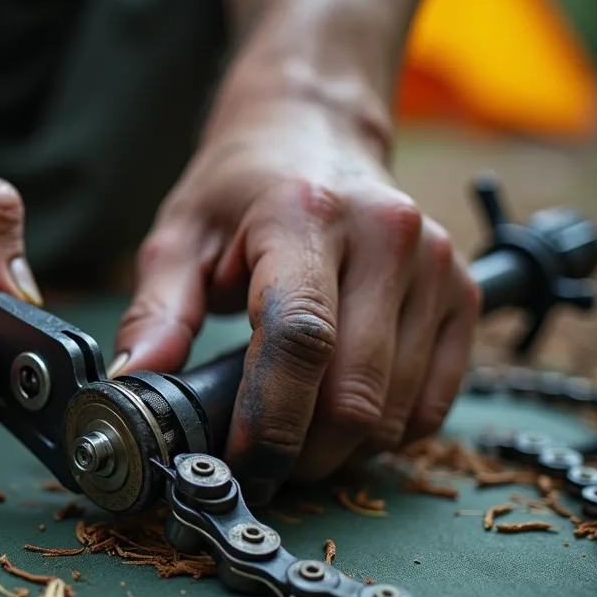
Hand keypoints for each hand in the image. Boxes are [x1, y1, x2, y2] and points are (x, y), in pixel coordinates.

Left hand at [111, 98, 479, 503]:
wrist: (315, 132)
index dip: (268, 419)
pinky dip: (384, 434)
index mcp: (304, 216)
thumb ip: (155, 312)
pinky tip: (341, 418)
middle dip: (301, 453)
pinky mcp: (463, 294)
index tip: (236, 463)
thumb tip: (133, 382)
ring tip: (293, 437)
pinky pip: (433, 405)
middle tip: (257, 464)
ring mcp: (436, 265)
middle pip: (353, 391)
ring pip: (395, 411)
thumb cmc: (240, 191)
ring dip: (340, 450)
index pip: (300, 337)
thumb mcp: (179, 237)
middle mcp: (385, 235)